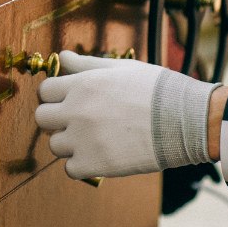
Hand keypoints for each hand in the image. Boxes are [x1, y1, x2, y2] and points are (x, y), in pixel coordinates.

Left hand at [35, 51, 218, 179]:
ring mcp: (83, 139)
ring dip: (69, 144)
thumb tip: (63, 57)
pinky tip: (99, 156)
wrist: (185, 120)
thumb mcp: (121, 68)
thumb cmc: (156, 89)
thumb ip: (87, 64)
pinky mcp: (95, 164)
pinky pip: (70, 169)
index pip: (44, 91)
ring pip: (55, 145)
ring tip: (94, 140)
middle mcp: (76, 111)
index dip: (55, 96)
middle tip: (76, 122)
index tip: (69, 101)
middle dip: (56, 119)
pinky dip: (81, 166)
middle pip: (42, 119)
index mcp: (81, 85)